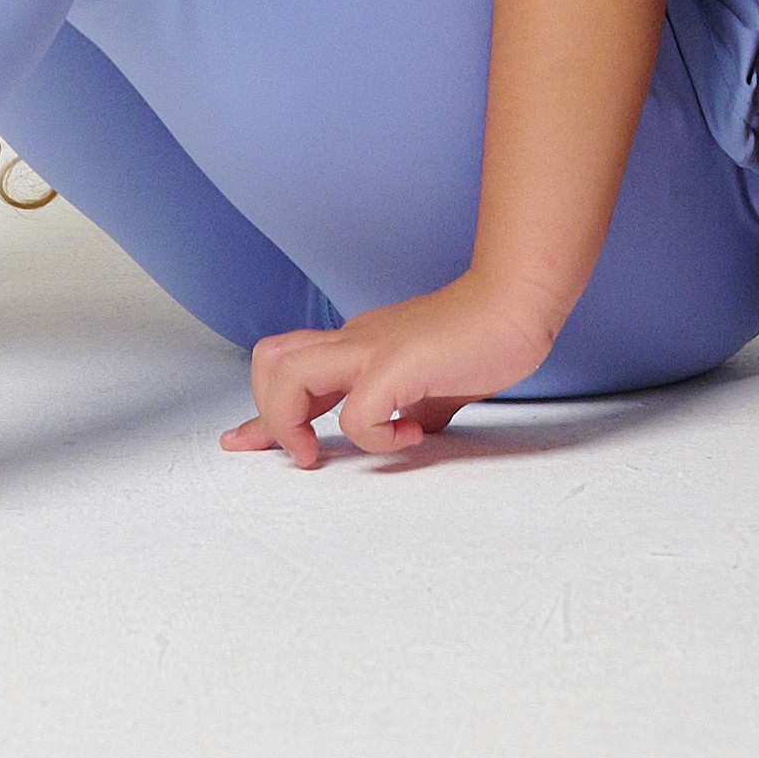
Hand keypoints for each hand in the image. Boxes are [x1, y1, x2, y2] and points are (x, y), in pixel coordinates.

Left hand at [221, 269, 572, 465]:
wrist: (517, 302)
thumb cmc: (483, 338)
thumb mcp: (433, 383)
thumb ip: (411, 407)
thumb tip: (408, 434)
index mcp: (357, 344)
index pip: (289, 368)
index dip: (261, 414)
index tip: (241, 442)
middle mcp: (353, 341)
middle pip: (269, 361)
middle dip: (268, 418)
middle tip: (306, 455)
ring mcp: (371, 348)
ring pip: (286, 374)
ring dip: (292, 425)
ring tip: (327, 451)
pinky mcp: (396, 365)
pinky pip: (357, 414)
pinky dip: (374, 439)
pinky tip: (409, 437)